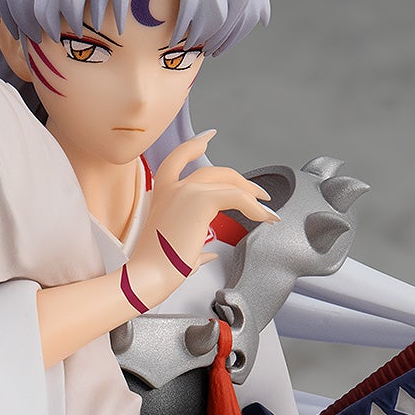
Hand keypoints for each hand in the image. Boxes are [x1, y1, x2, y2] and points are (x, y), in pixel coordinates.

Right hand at [126, 131, 276, 308]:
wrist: (148, 276)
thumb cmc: (156, 268)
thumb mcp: (175, 251)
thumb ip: (194, 246)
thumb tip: (207, 253)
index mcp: (161, 195)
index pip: (177, 159)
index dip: (194, 145)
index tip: (208, 138)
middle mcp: (171, 188)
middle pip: (213, 171)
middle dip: (239, 181)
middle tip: (258, 193)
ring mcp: (185, 191)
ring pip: (227, 181)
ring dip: (251, 195)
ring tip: (266, 211)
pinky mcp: (200, 200)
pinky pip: (236, 197)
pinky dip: (254, 207)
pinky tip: (264, 218)